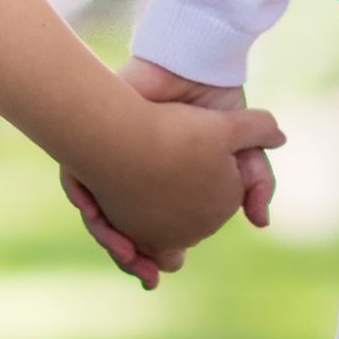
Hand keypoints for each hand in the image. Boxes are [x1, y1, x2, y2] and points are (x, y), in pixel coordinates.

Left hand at [61, 58, 281, 287]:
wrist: (191, 66)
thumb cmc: (216, 107)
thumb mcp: (244, 150)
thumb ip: (255, 184)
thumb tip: (261, 223)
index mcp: (165, 189)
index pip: (152, 235)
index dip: (154, 258)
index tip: (160, 273)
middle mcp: (132, 180)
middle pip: (118, 231)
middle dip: (128, 255)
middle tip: (144, 272)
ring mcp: (109, 164)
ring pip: (96, 213)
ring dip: (108, 236)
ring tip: (126, 252)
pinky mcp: (91, 142)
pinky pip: (77, 181)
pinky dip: (87, 201)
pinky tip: (99, 213)